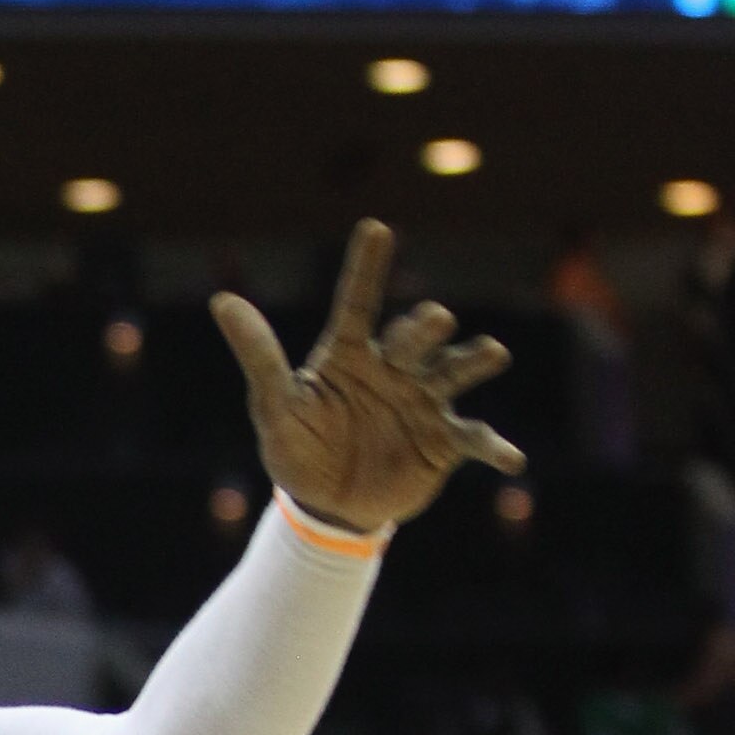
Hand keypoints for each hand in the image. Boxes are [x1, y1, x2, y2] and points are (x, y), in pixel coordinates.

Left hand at [210, 219, 521, 533]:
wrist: (326, 507)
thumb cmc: (298, 450)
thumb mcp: (274, 408)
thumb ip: (260, 358)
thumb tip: (222, 301)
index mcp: (350, 355)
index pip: (357, 302)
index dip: (366, 267)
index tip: (376, 227)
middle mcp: (394, 369)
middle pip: (415, 338)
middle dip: (425, 329)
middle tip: (434, 320)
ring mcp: (424, 402)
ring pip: (454, 372)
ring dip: (472, 361)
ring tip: (492, 353)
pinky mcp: (444, 441)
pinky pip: (475, 439)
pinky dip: (494, 447)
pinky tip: (511, 459)